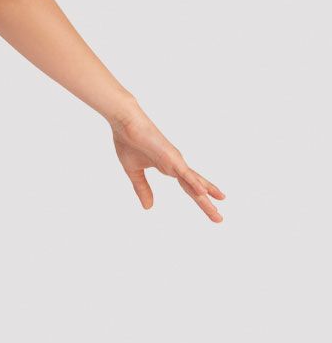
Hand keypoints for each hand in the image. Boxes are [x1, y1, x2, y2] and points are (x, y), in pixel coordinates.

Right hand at [110, 106, 224, 221]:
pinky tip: (205, 193)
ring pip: (194, 183)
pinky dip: (195, 183)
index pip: (188, 187)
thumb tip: (149, 208)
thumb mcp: (134, 172)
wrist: (124, 123)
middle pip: (195, 189)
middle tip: (219, 219)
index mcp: (169, 168)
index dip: (199, 199)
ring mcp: (175, 161)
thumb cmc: (128, 142)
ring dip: (206, 197)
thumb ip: (142, 188)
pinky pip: (185, 174)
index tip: (211, 208)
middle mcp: (176, 165)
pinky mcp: (171, 157)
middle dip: (207, 204)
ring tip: (218, 209)